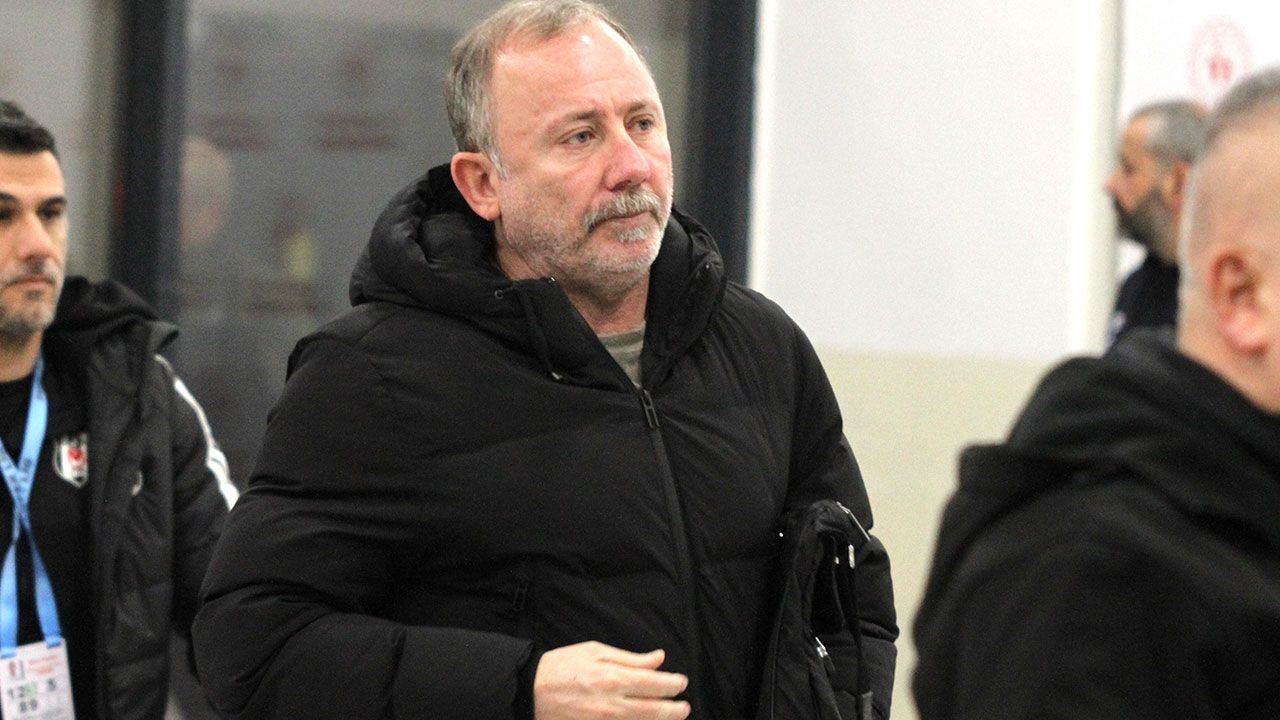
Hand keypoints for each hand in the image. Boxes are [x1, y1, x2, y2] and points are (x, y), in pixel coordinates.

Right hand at [533, 641, 690, 719]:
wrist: (530, 690)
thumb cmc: (563, 666)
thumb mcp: (596, 651)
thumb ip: (631, 658)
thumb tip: (658, 659)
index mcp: (614, 678)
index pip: (656, 684)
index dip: (674, 685)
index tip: (681, 683)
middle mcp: (613, 704)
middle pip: (654, 711)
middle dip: (675, 710)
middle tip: (684, 707)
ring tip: (672, 717)